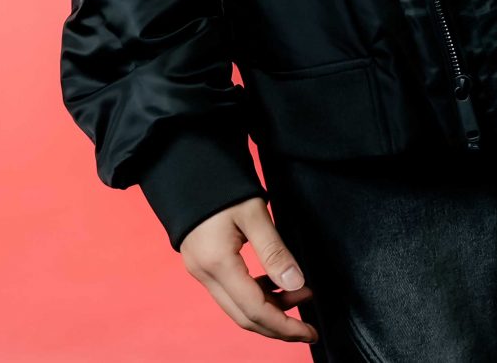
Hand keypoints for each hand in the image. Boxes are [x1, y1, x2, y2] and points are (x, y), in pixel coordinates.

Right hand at [180, 194, 318, 342]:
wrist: (186, 164)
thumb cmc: (220, 183)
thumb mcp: (254, 212)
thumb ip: (275, 252)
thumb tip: (296, 285)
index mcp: (217, 263)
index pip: (255, 310)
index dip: (285, 326)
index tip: (310, 332)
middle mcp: (204, 273)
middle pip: (244, 317)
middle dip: (278, 327)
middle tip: (308, 327)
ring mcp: (200, 270)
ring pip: (237, 306)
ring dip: (269, 308)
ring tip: (300, 293)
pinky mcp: (202, 263)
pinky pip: (230, 292)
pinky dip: (255, 294)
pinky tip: (275, 283)